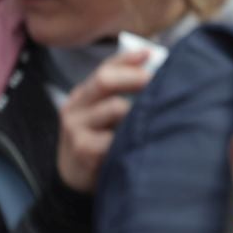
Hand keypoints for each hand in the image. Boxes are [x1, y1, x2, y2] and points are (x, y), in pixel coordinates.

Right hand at [56, 51, 155, 193]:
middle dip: (134, 76)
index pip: (105, 68)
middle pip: (104, 80)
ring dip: (136, 110)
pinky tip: (137, 141)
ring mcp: (76, 129)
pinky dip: (129, 137)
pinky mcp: (84, 151)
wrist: (75, 179)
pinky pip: (114, 137)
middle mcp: (75, 108)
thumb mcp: (104, 113)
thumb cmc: (100, 139)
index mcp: (83, 94)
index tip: (151, 54)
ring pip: (115, 107)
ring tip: (150, 116)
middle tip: (156, 80)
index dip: (128, 59)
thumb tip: (157, 67)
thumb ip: (122, 92)